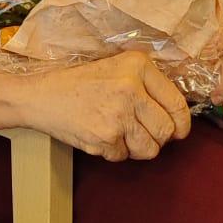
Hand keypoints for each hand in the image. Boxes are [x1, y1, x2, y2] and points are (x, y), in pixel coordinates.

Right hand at [20, 51, 192, 162]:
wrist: (40, 97)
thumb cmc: (78, 83)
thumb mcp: (116, 68)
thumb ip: (147, 84)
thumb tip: (176, 113)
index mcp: (138, 66)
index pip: (177, 103)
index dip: (181, 123)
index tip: (178, 130)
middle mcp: (131, 88)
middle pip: (166, 130)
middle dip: (158, 138)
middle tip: (143, 133)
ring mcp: (119, 115)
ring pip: (150, 149)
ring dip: (137, 148)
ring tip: (120, 134)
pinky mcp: (105, 138)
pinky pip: (123, 156)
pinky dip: (114, 152)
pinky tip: (100, 135)